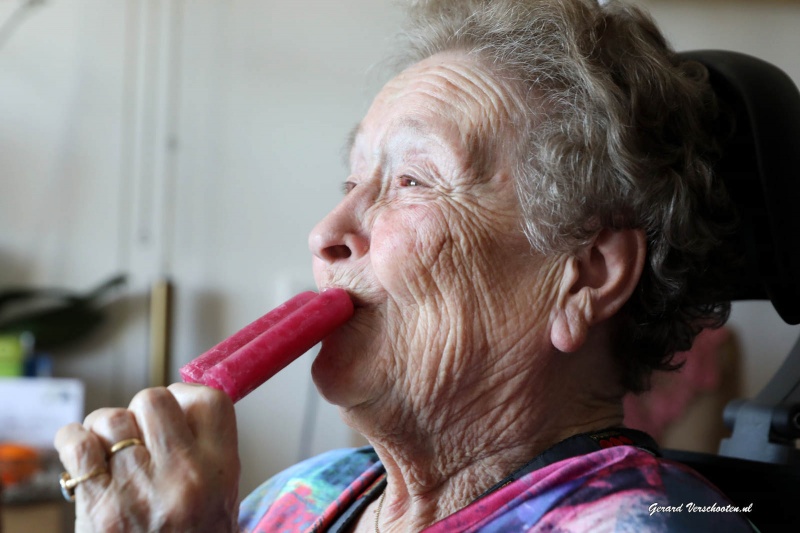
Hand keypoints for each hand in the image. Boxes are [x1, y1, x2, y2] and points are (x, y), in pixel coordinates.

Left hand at [54, 383, 239, 532]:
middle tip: (138, 433)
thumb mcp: (221, 499)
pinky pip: (77, 444)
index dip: (185, 395)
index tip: (174, 407)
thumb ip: (206, 453)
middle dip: (140, 410)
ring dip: (103, 429)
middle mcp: (183, 475)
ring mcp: (139, 489)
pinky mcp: (99, 507)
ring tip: (108, 450)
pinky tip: (81, 455)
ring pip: (112, 419)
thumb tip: (180, 407)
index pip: (208, 400)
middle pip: (154, 399)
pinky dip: (72, 441)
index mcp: (220, 470)